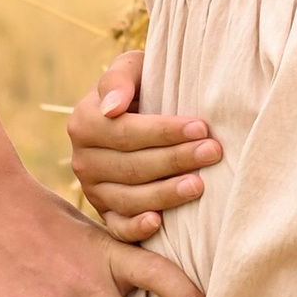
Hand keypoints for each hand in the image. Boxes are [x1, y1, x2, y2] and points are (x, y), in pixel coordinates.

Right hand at [67, 47, 219, 242]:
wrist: (139, 113)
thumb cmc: (142, 86)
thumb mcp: (131, 68)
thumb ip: (120, 78)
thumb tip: (112, 107)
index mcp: (84, 123)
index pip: (126, 132)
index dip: (164, 131)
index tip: (200, 127)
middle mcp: (83, 160)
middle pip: (131, 166)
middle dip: (175, 159)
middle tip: (213, 152)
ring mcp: (93, 190)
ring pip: (128, 198)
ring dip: (165, 194)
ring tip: (199, 185)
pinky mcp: (105, 214)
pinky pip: (117, 228)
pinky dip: (136, 228)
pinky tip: (159, 222)